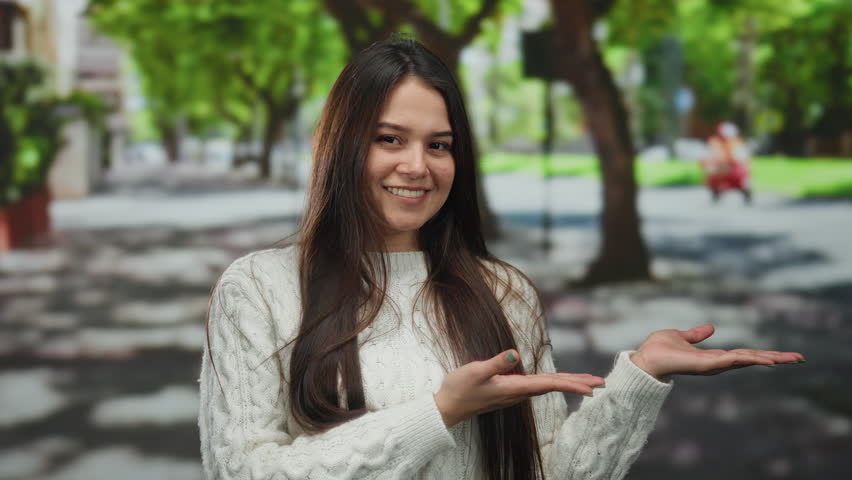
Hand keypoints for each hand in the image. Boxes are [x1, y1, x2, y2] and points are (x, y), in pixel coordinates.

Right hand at [433, 350, 603, 427]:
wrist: (448, 407)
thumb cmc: (460, 388)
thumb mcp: (475, 371)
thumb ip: (496, 363)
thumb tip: (515, 354)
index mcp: (514, 388)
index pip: (550, 385)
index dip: (572, 385)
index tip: (592, 388)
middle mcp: (518, 392)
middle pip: (554, 386)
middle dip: (578, 384)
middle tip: (601, 383)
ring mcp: (514, 393)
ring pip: (548, 386)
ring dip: (568, 383)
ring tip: (587, 383)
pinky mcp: (509, 391)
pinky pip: (538, 386)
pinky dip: (554, 383)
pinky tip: (557, 382)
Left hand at [630, 324, 804, 380]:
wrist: (644, 359)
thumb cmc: (658, 349)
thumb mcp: (681, 337)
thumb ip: (696, 335)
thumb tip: (711, 328)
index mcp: (713, 357)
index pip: (743, 354)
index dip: (762, 354)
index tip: (783, 355)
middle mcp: (717, 363)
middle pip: (751, 359)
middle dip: (775, 358)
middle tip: (799, 357)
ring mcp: (713, 366)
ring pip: (746, 360)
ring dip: (767, 358)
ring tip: (790, 358)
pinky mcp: (706, 365)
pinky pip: (731, 361)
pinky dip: (748, 358)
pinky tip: (764, 358)